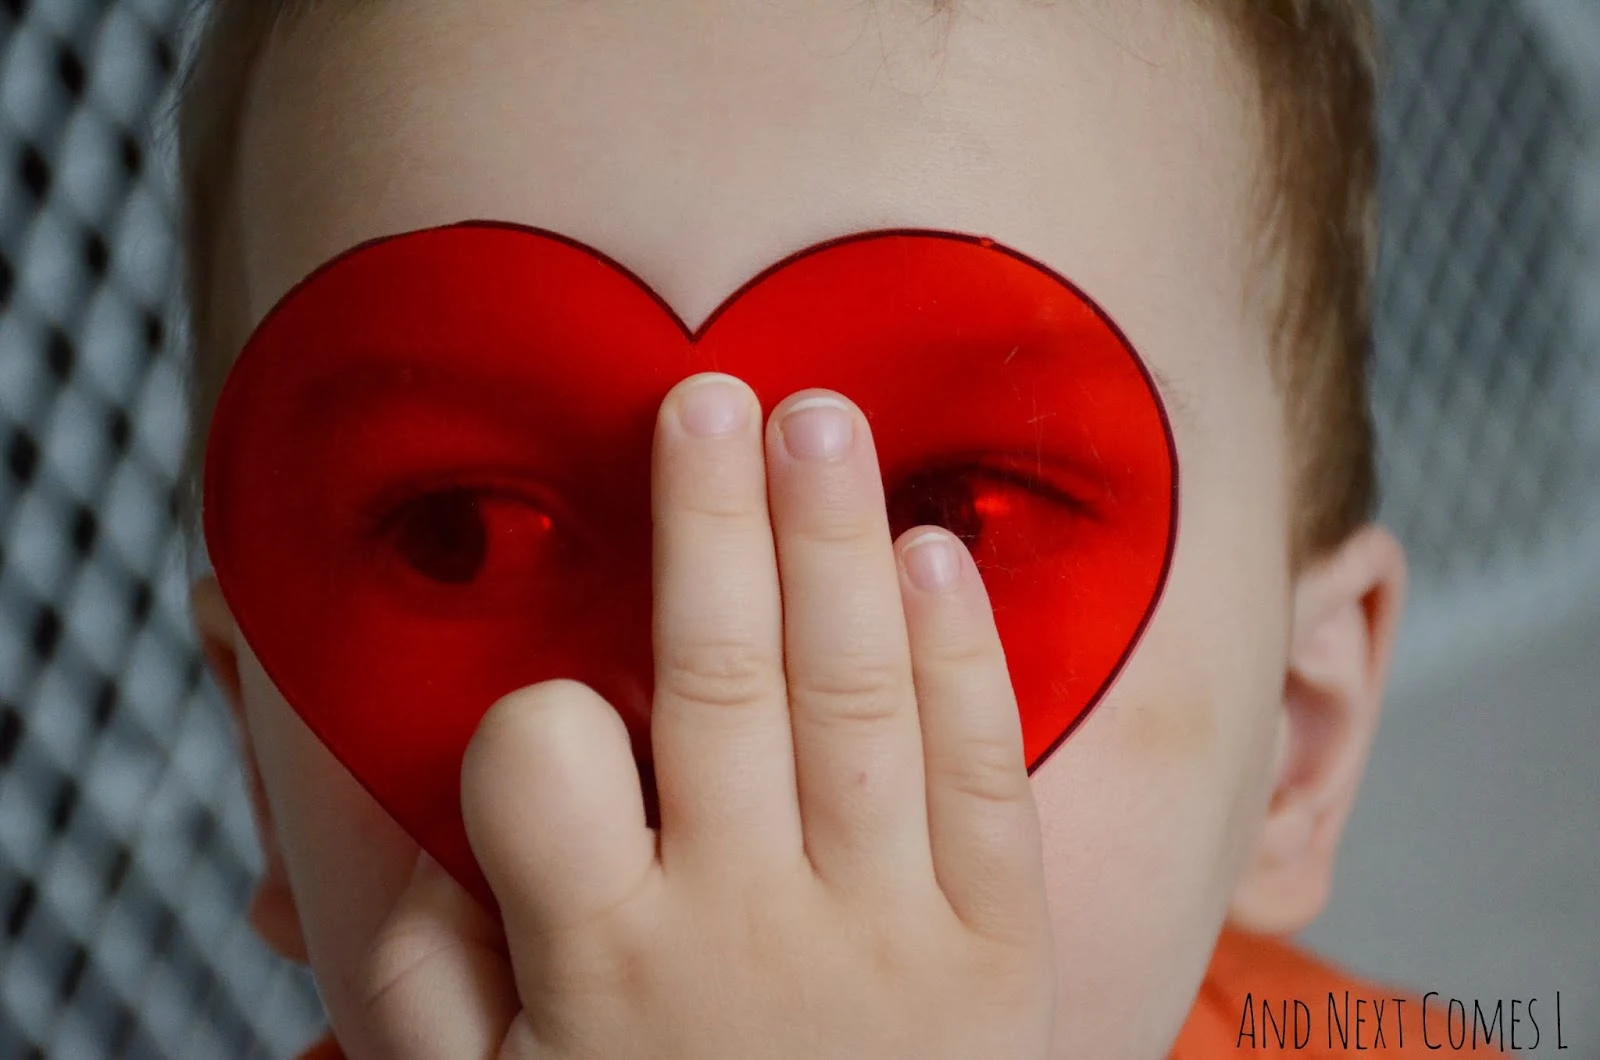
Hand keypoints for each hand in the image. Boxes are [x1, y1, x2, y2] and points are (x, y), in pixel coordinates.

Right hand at [359, 373, 1055, 1058]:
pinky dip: (964, 658)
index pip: (542, 760)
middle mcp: (748, 924)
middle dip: (711, 524)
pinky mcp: (1001, 950)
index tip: (548, 701)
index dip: (531, 704)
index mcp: (605, 959)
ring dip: (835, 543)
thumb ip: (417, 974)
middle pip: (725, 680)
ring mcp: (888, 930)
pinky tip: (936, 554)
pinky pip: (985, 779)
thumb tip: (402, 823)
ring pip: (859, 699)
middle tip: (707, 393)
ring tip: (818, 421)